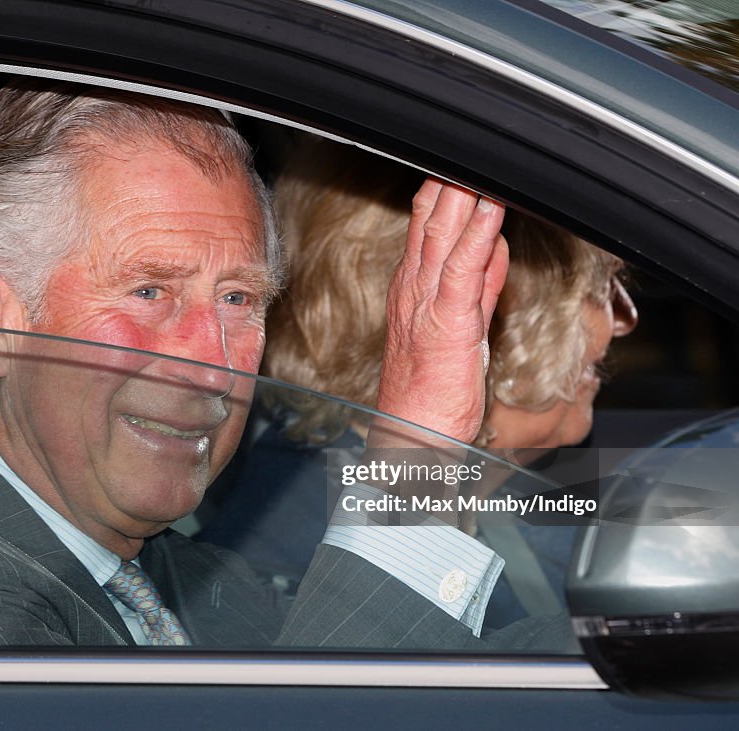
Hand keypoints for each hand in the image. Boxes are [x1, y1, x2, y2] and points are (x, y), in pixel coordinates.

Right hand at [373, 179, 508, 445]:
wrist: (413, 434)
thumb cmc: (432, 392)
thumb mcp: (461, 328)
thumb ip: (479, 284)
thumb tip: (493, 245)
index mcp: (415, 289)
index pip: (428, 225)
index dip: (444, 188)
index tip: (462, 157)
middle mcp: (415, 289)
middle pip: (432, 219)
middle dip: (451, 177)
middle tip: (470, 137)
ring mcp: (427, 302)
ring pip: (444, 233)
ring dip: (462, 192)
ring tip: (479, 155)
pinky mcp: (447, 321)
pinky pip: (463, 267)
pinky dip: (477, 232)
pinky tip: (490, 205)